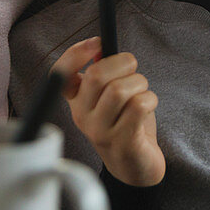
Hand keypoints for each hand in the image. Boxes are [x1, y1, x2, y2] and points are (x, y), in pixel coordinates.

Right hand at [51, 37, 165, 186]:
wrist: (136, 167)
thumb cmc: (126, 124)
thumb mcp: (111, 97)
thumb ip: (107, 74)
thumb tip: (102, 47)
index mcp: (76, 101)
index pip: (59, 74)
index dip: (75, 53)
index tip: (97, 42)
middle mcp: (82, 116)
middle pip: (97, 76)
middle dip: (123, 63)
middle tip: (133, 68)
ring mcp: (100, 131)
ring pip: (120, 90)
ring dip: (140, 83)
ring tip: (143, 92)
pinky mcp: (122, 142)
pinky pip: (138, 106)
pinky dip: (150, 99)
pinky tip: (148, 106)